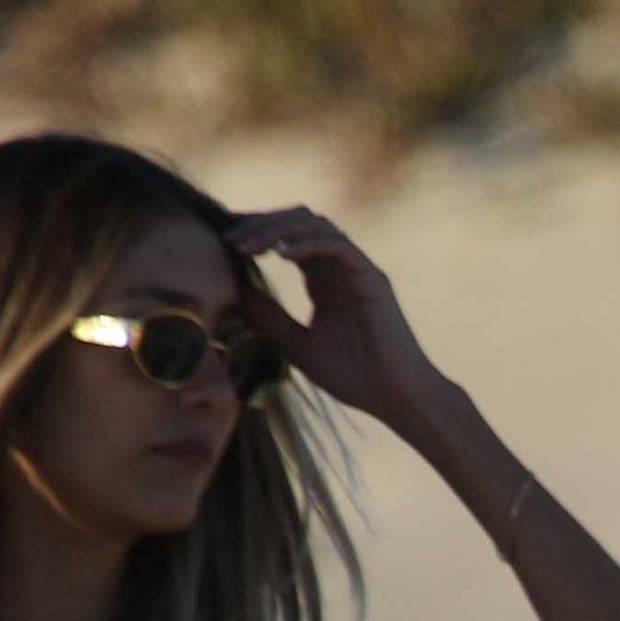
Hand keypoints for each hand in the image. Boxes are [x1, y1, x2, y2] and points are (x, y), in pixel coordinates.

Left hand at [225, 205, 445, 423]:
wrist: (395, 399)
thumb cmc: (354, 378)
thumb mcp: (298, 346)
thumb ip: (270, 318)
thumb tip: (237, 292)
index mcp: (324, 280)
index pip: (288, 238)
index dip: (256, 232)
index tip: (224, 240)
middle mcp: (340, 268)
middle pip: (298, 221)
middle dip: (261, 224)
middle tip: (230, 238)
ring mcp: (357, 270)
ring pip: (316, 225)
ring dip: (278, 229)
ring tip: (248, 245)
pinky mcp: (371, 279)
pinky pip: (338, 246)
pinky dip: (308, 244)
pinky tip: (281, 255)